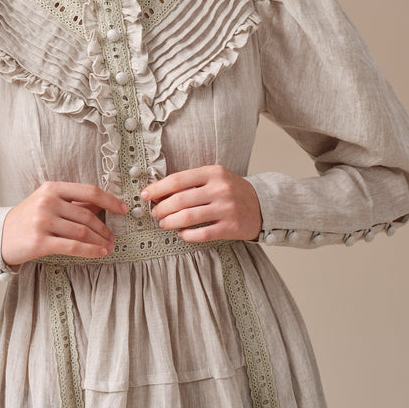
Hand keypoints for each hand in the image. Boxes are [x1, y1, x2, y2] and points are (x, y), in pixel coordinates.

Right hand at [1, 181, 125, 267]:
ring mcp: (42, 221)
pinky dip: (89, 251)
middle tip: (114, 237)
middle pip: (87, 215)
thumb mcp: (47, 202)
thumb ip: (73, 202)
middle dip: (105, 228)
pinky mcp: (39, 241)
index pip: (89, 191)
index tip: (123, 209)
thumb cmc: (27, 219)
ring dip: (100, 241)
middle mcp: (47, 202)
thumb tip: (102, 204)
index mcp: (52, 188)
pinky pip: (72, 247)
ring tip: (108, 247)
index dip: (110, 201)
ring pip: (82, 231)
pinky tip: (99, 253)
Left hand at [142, 165, 261, 242]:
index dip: (158, 188)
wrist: (263, 205)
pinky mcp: (231, 227)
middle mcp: (220, 189)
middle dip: (161, 208)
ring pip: (188, 217)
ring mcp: (226, 208)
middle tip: (154, 213)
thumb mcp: (215, 178)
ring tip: (164, 224)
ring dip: (170, 222)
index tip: (145, 195)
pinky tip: (181, 234)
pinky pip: (202, 234)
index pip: (178, 179)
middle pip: (180, 200)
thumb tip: (159, 193)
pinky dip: (187, 235)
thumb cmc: (231, 191)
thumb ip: (191, 183)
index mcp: (213, 172)